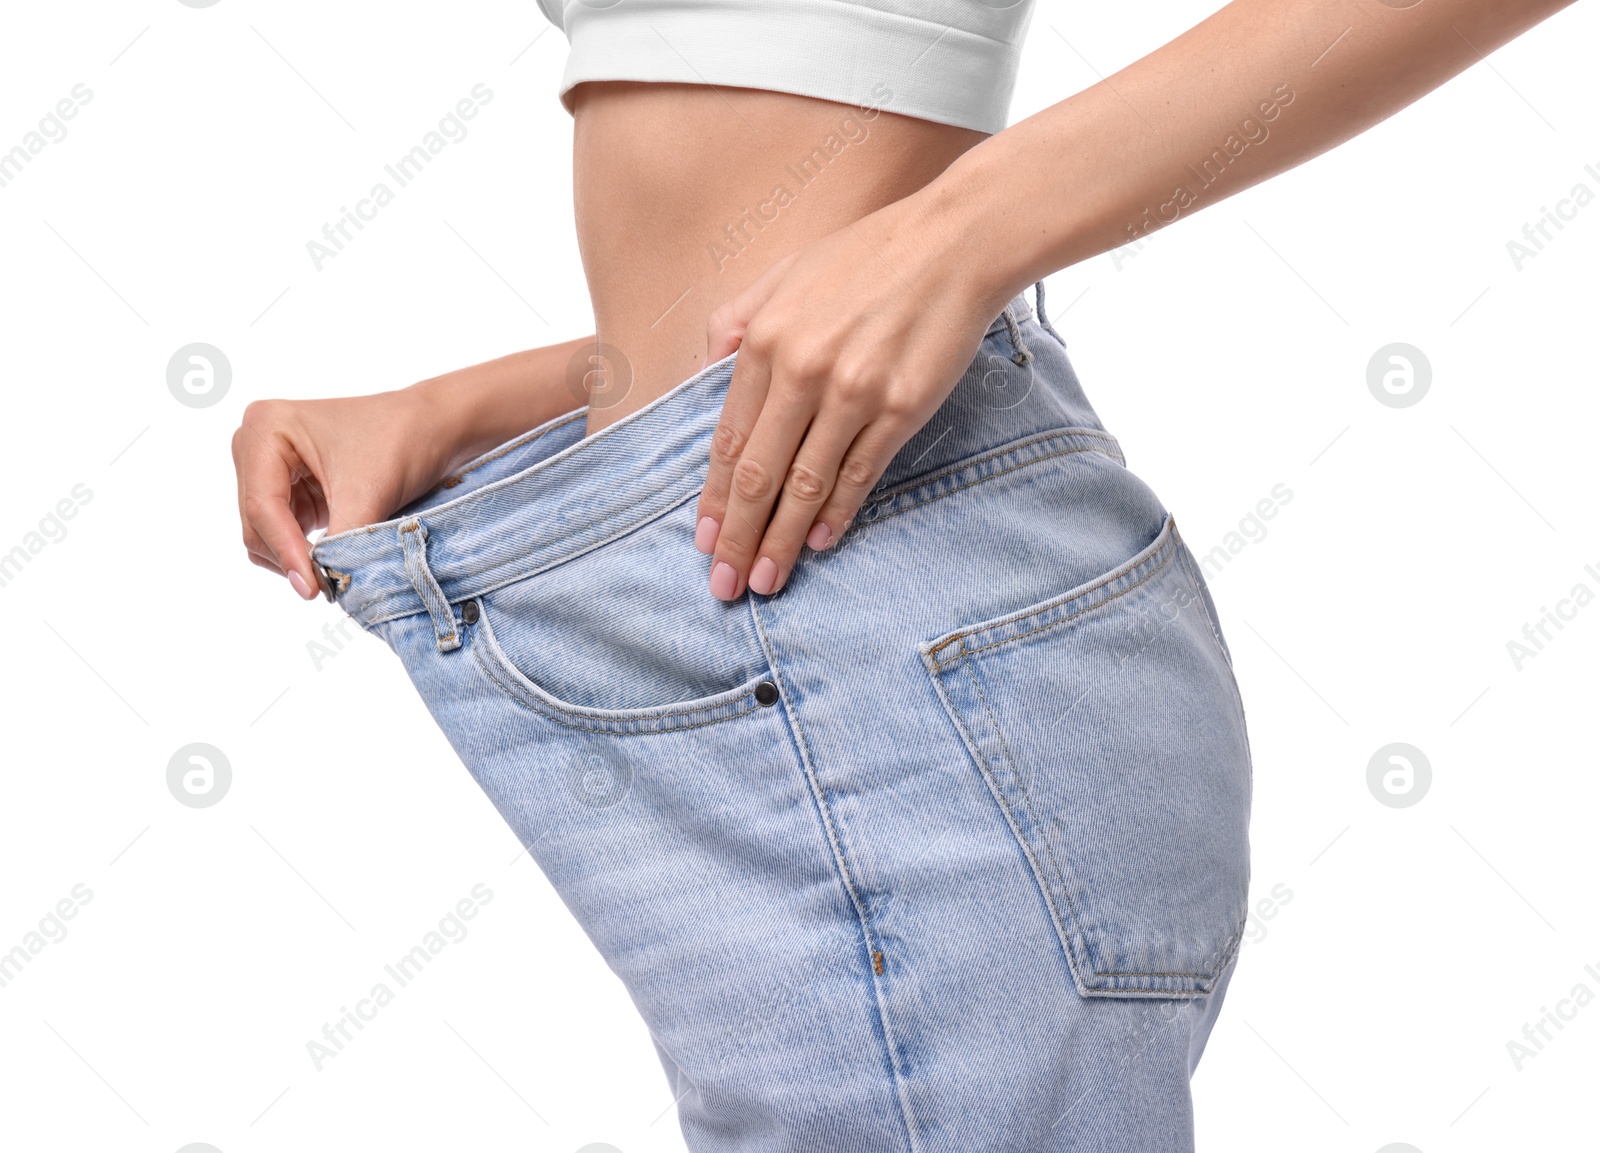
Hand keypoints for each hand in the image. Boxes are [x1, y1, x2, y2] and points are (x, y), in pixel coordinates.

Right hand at [232, 389, 452, 599]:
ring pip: (263, 533)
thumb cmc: (402, 441)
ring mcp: (269, 466)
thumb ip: (336, 544)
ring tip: (333, 572)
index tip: (312, 587)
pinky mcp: (288, 488)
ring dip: (294, 557)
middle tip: (326, 587)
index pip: (262, 504)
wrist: (433, 426)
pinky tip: (330, 559)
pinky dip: (301, 551)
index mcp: (266, 427)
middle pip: (255, 522)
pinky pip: (281, 532)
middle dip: (289, 556)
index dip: (285, 551)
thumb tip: (316, 587)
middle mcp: (256, 442)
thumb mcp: (365, 495)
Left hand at [694, 191, 1004, 598]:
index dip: (713, 497)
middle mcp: (803, 370)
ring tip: (766, 581)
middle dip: (737, 536)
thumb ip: (734, 323)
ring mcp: (854, 392)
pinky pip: (860, 473)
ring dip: (781, 540)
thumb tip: (702, 375)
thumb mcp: (783, 273)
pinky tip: (819, 542)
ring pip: (806, 484)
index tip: (702, 540)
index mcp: (765, 340)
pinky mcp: (902, 408)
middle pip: (758, 473)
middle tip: (722, 584)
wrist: (955, 242)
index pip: (729, 438)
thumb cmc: (867, 256)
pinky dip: (837, 513)